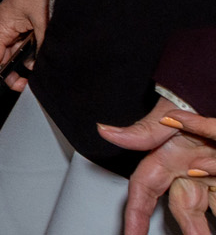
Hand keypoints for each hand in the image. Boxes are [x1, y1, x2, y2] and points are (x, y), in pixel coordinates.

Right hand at [0, 0, 46, 103]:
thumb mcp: (45, 21)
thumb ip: (41, 47)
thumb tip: (36, 69)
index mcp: (2, 24)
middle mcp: (4, 24)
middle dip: (6, 76)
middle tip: (19, 90)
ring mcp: (13, 22)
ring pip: (10, 51)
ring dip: (18, 66)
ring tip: (29, 79)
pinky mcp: (23, 19)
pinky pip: (19, 43)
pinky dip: (25, 56)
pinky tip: (34, 62)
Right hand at [98, 101, 215, 234]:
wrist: (211, 92)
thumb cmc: (195, 97)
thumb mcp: (170, 116)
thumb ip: (144, 129)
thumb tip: (106, 131)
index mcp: (168, 156)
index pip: (144, 190)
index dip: (135, 214)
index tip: (131, 234)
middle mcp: (187, 169)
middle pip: (182, 208)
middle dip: (189, 228)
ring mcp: (208, 174)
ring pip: (205, 207)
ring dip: (204, 225)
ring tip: (208, 234)